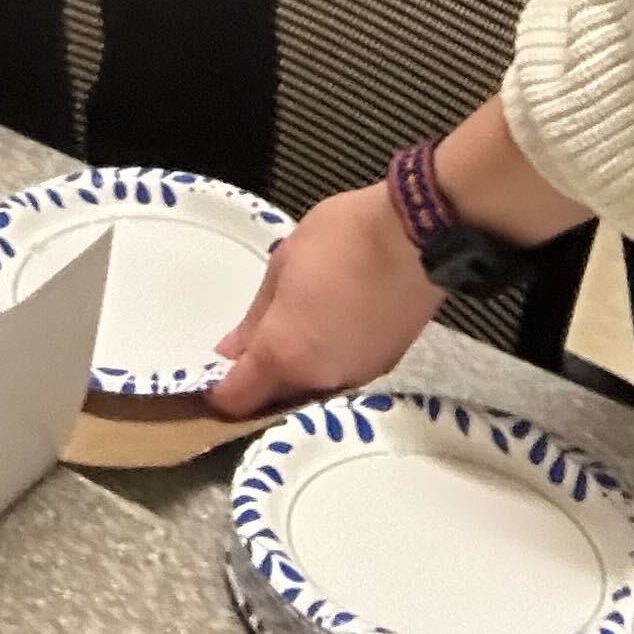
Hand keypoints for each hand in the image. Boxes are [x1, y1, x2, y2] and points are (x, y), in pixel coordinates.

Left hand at [207, 183, 445, 420]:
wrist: (419, 235)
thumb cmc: (343, 239)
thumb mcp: (284, 264)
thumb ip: (255, 317)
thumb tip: (231, 351)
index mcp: (285, 353)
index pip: (238, 398)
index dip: (219, 390)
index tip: (214, 371)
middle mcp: (320, 378)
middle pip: (275, 397)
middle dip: (260, 379)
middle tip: (254, 342)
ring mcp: (356, 376)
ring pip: (312, 387)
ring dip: (297, 370)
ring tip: (297, 326)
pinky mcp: (385, 366)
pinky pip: (343, 373)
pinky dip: (329, 360)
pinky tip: (331, 326)